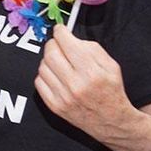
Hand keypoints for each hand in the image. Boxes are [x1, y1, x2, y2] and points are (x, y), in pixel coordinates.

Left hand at [35, 25, 134, 139]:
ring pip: (42, 66)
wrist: (111, 121)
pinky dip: (45, 75)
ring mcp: (63, 97)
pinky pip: (38, 82)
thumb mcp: (111, 66)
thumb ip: (91, 48)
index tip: (60, 29)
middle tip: (58, 44)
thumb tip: (70, 37)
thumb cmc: (112, 91)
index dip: (61, 32)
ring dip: (49, 60)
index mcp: (92, 73)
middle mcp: (75, 85)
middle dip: (53, 44)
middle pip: (51, 53)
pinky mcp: (54, 106)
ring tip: (60, 62)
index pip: (66, 43)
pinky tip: (55, 76)